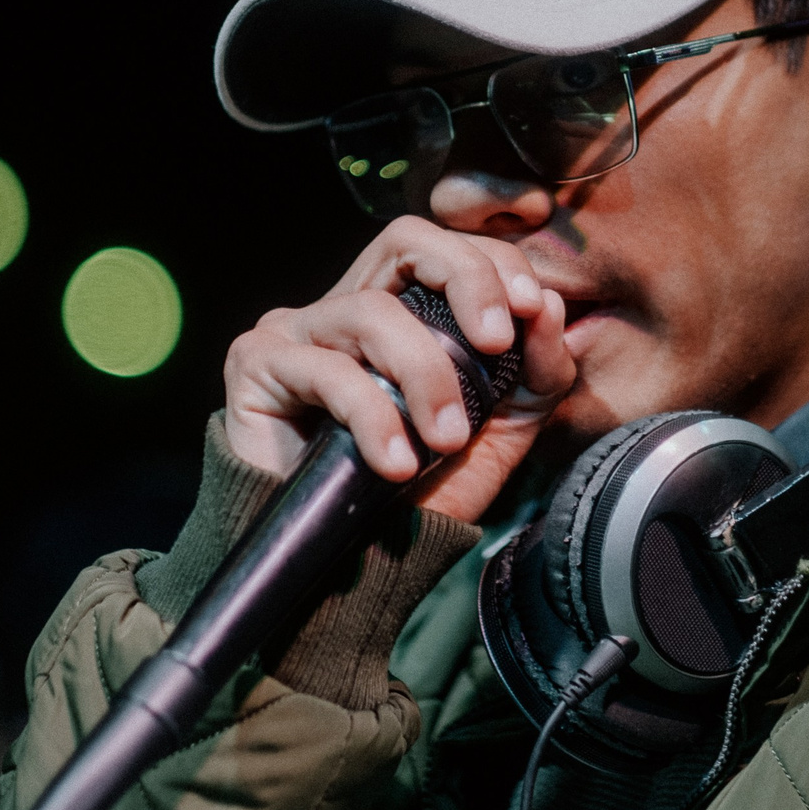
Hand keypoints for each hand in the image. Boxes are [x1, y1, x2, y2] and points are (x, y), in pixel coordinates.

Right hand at [222, 217, 575, 522]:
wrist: (348, 569)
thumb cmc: (418, 493)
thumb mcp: (499, 431)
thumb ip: (533, 372)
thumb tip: (552, 307)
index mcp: (401, 311)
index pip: (447, 249)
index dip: (493, 263)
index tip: (534, 308)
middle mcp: (345, 307)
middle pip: (404, 240)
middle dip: (465, 277)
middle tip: (497, 341)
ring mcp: (296, 331)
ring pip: (371, 311)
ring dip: (425, 374)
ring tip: (447, 440)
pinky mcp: (256, 365)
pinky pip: (325, 371)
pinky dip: (372, 417)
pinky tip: (396, 465)